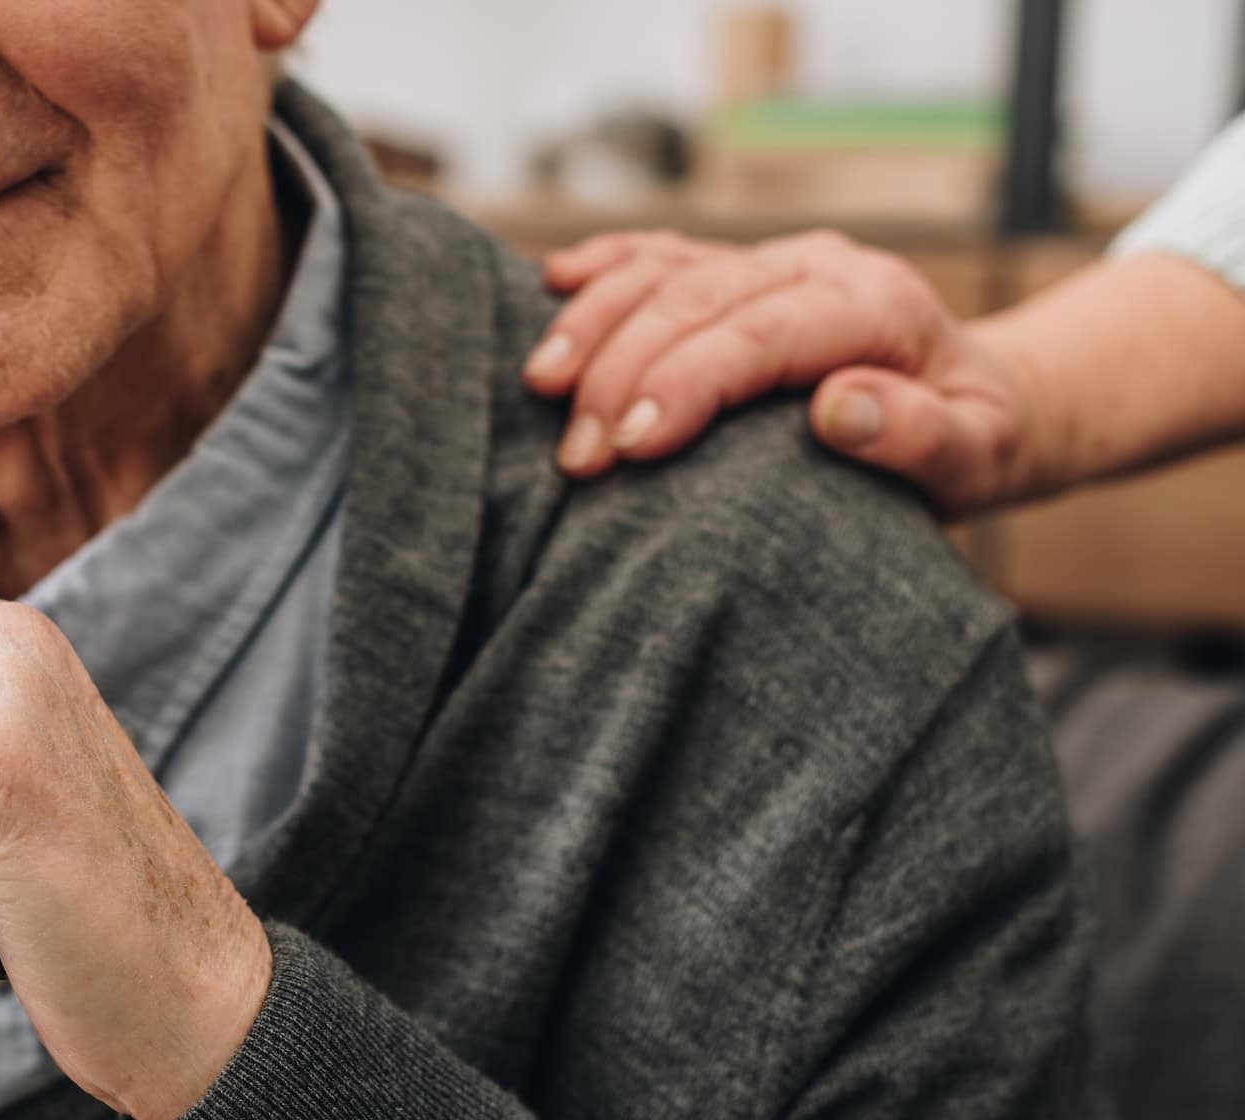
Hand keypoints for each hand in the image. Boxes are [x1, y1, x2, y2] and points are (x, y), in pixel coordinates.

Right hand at [525, 229, 1040, 518]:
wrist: (985, 399)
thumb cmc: (976, 441)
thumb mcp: (977, 457)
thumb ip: (919, 436)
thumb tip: (837, 409)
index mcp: (876, 304)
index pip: (763, 331)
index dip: (689, 380)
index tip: (633, 444)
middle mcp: (818, 265)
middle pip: (696, 299)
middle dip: (622, 372)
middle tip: (577, 458)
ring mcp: (771, 262)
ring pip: (664, 268)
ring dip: (594, 324)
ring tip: (541, 388)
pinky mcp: (738, 272)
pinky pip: (659, 254)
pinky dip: (602, 266)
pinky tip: (551, 282)